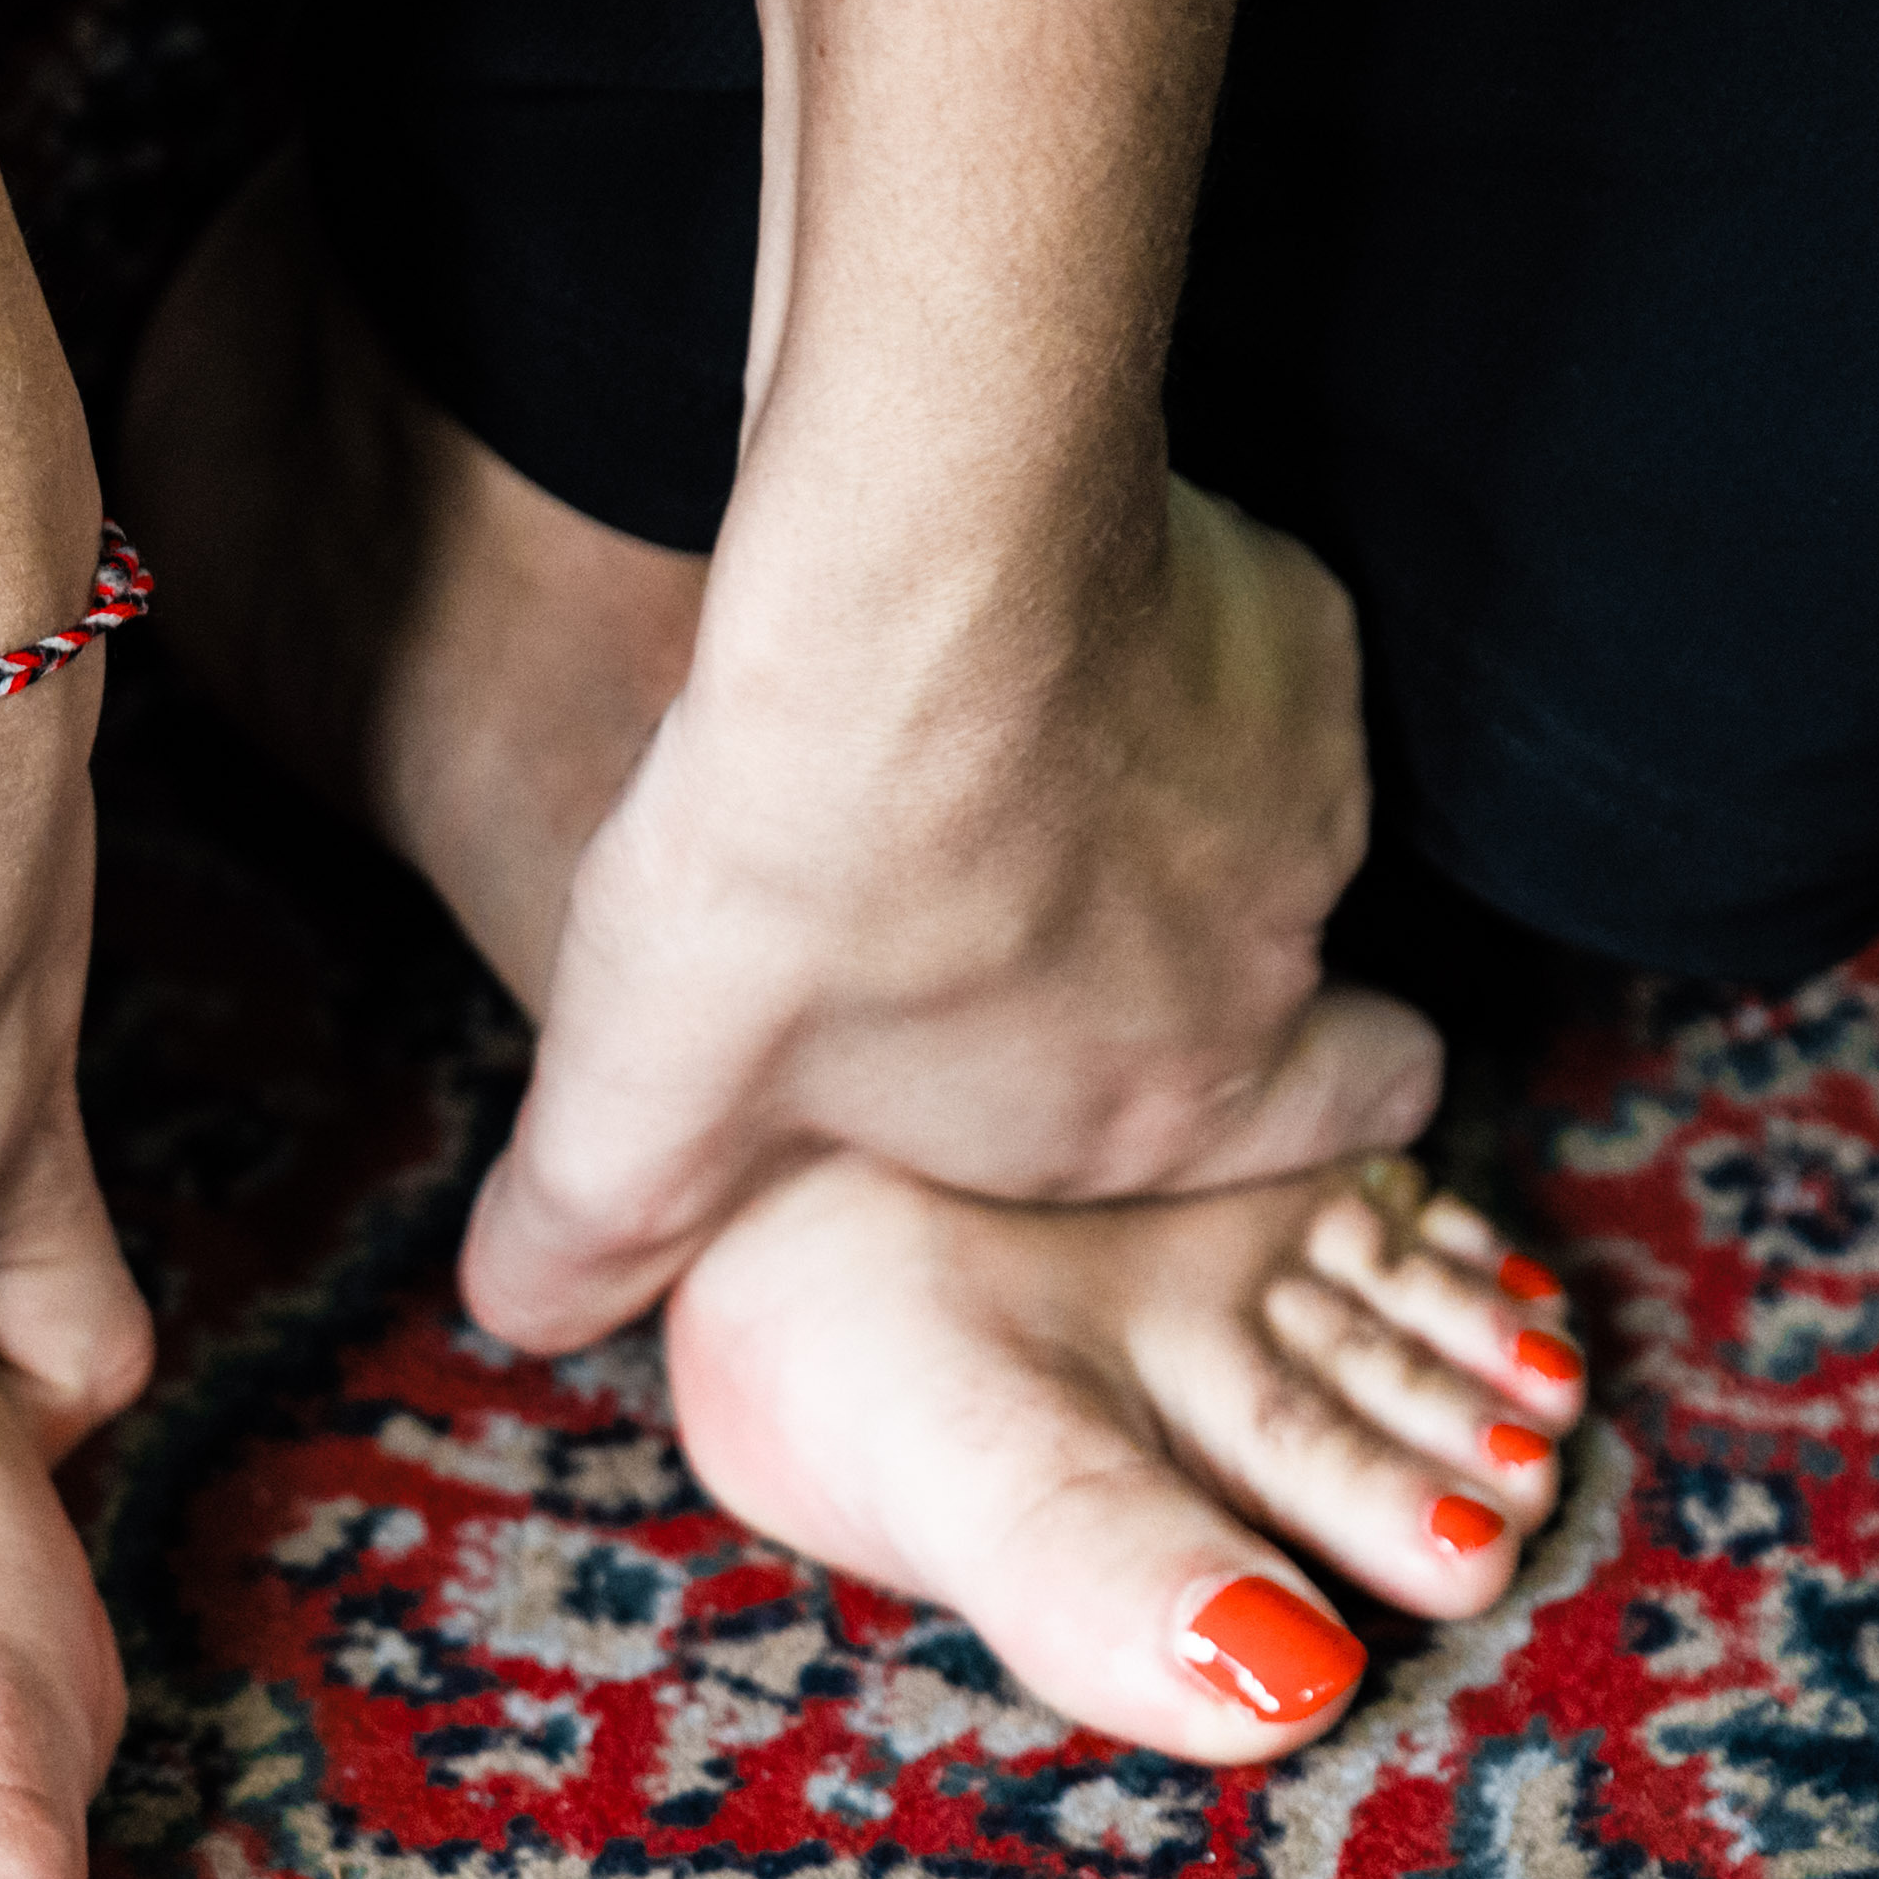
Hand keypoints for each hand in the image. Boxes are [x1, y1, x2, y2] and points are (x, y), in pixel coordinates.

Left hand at [457, 471, 1442, 1355]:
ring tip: (981, 753)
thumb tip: (523, 1310)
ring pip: (1253, 817)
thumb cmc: (795, 852)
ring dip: (1146, 798)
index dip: (1305, 1104)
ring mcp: (1304, 785)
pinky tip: (1029, 636)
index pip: (1355, 1123)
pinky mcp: (1292, 627)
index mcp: (1163, 1104)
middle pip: (1268, 973)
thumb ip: (592, 1226)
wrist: (906, 568)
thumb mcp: (642, 1092)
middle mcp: (1272, 960)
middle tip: (1000, 893)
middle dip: (1161, 947)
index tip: (1202, 1065)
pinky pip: (1242, 661)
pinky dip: (1150, 655)